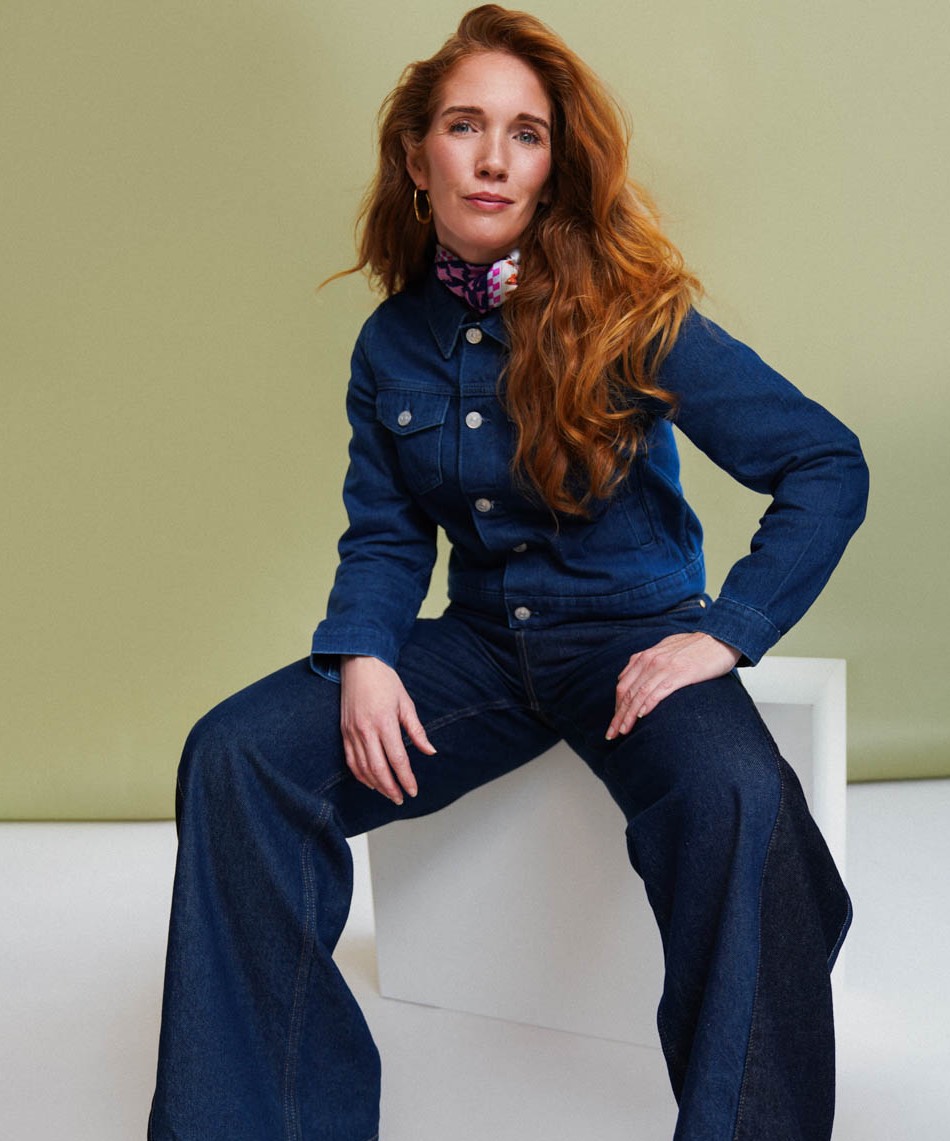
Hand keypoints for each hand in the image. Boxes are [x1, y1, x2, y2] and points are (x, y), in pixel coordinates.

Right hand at [340, 655, 435, 803]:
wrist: (359, 664)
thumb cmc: (385, 681)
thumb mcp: (406, 703)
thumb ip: (416, 730)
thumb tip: (430, 751)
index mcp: (384, 722)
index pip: (397, 759)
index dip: (406, 778)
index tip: (413, 791)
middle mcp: (366, 730)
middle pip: (378, 769)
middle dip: (390, 788)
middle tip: (401, 799)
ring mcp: (352, 732)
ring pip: (363, 768)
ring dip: (376, 785)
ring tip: (388, 794)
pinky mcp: (344, 732)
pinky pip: (351, 760)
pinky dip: (360, 775)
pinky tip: (370, 782)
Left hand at [605, 631, 740, 738]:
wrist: (720, 638)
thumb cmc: (695, 647)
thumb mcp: (665, 650)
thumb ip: (649, 662)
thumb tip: (633, 676)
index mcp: (645, 657)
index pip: (623, 685)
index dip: (616, 706)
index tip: (614, 722)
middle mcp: (650, 661)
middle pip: (626, 692)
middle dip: (618, 715)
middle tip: (611, 733)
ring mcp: (664, 667)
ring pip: (639, 695)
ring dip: (628, 715)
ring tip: (622, 731)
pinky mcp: (680, 673)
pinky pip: (658, 691)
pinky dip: (647, 705)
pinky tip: (641, 717)